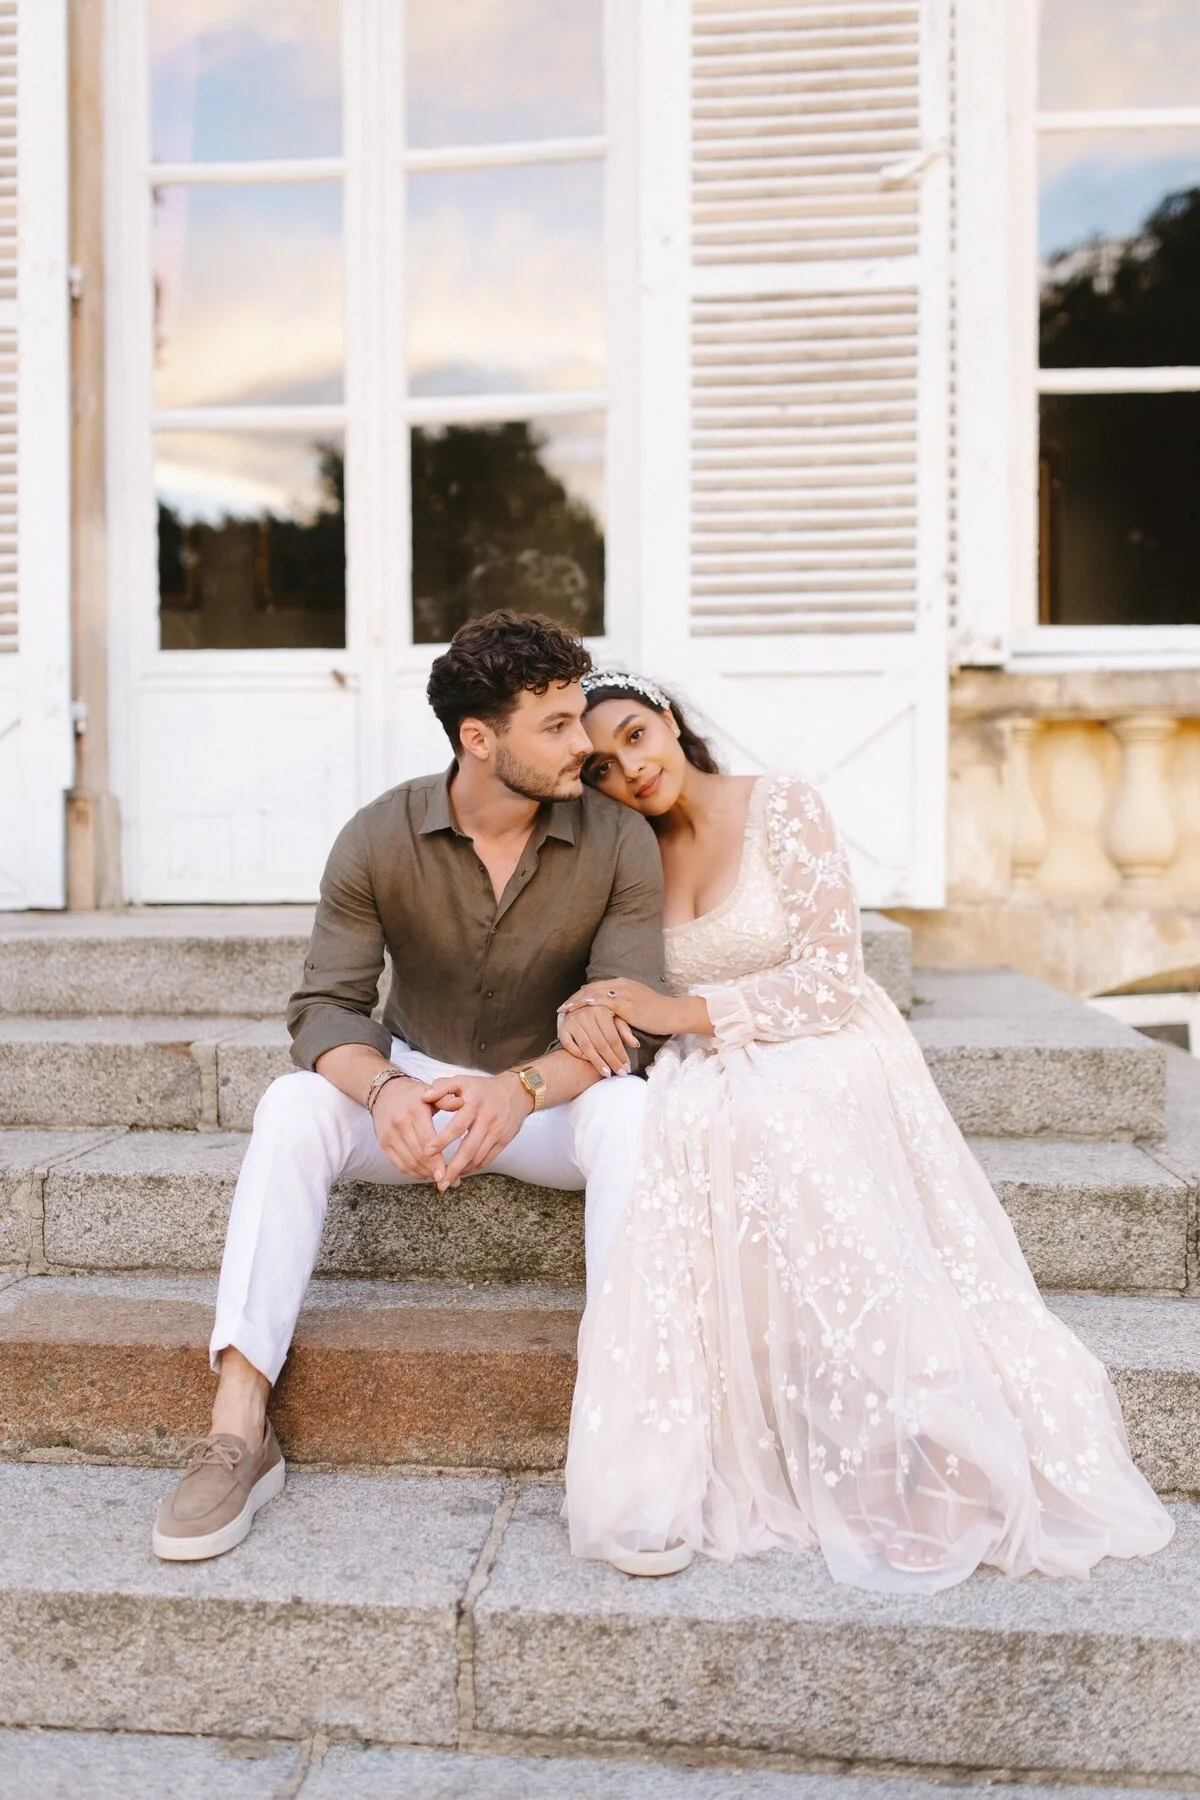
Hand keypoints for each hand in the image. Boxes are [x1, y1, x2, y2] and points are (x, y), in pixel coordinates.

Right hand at [370, 1075, 442, 1180]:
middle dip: (434, 1171)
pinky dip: (413, 1173)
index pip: (427, 1141)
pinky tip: (425, 1174)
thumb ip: (446, 1100)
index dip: (437, 1160)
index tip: (448, 1173)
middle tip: (449, 1180)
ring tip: (440, 1179)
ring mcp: (390, 1135)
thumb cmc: (414, 1094)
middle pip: (418, 1155)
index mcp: (415, 1111)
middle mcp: (400, 1124)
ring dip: (425, 1174)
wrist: (385, 1092)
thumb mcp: (431, 1092)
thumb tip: (461, 1102)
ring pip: (409, 1163)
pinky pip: (399, 1164)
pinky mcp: (384, 1143)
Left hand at [420, 1072, 531, 1190]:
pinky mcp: (504, 1141)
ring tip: (447, 1180)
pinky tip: (462, 1171)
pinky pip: (488, 1159)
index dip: (442, 1141)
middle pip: (469, 1149)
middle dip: (453, 1167)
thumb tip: (424, 1097)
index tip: (427, 1152)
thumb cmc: (484, 1088)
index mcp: (474, 1104)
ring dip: (462, 1170)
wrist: (517, 1092)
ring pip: (478, 1157)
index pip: (457, 1126)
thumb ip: (442, 1087)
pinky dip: (474, 1168)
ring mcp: (497, 1131)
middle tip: (439, 1181)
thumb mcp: (462, 1081)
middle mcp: (487, 1119)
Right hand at [557, 1002, 637, 1077]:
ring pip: (586, 1047)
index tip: (627, 1067)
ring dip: (598, 1062)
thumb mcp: (615, 1018)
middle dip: (612, 1061)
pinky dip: (578, 1054)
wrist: (578, 1006)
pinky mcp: (562, 1028)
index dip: (621, 1054)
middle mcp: (585, 1014)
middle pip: (601, 1044)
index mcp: (601, 1010)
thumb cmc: (600, 1014)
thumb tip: (635, 1044)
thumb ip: (624, 1031)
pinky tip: (588, 1061)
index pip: (613, 1037)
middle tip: (621, 1073)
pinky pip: (569, 1045)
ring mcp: (572, 1021)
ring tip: (607, 1073)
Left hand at [559, 977, 683, 1038]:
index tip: (569, 1004)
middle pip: (591, 989)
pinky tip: (583, 1006)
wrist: (673, 1013)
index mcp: (622, 984)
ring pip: (595, 994)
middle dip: (575, 999)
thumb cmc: (656, 1014)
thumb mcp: (635, 1006)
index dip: (580, 996)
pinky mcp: (627, 1002)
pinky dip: (592, 1003)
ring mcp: (624, 992)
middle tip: (561, 1008)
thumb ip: (621, 1005)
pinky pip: (605, 1001)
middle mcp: (621, 985)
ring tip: (566, 1010)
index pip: (595, 988)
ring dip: (578, 1001)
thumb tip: (606, 1011)